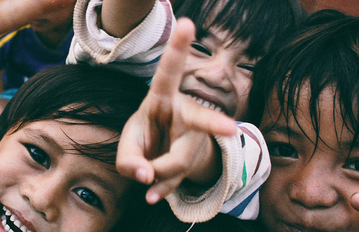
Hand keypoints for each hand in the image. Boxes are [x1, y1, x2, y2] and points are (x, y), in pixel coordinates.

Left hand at [115, 18, 237, 203]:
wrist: (162, 157)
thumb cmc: (145, 138)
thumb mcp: (128, 145)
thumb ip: (128, 160)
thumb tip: (146, 178)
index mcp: (162, 98)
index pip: (169, 72)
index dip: (178, 48)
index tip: (187, 23)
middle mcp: (185, 114)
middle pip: (200, 120)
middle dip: (214, 124)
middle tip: (229, 129)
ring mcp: (195, 139)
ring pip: (179, 161)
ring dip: (156, 173)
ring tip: (145, 175)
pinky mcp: (195, 161)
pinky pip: (178, 180)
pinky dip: (161, 189)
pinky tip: (153, 195)